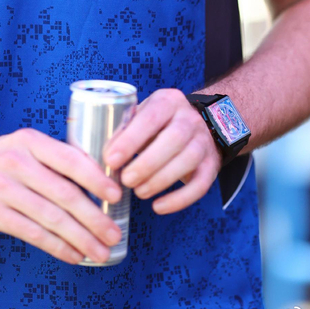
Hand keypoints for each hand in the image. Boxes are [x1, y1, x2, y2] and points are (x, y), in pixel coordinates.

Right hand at [0, 127, 122, 264]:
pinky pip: (33, 233)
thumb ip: (51, 159)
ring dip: (81, 237)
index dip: (96, 179)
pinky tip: (73, 255)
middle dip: (94, 217)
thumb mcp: (20, 147)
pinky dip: (57, 247)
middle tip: (115, 234)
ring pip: (51, 217)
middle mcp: (17, 161)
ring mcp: (3, 188)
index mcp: (29, 141)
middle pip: (64, 193)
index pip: (70, 158)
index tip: (116, 196)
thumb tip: (96, 179)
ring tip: (101, 251)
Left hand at [102, 89, 221, 214]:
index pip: (151, 117)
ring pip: (188, 161)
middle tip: (125, 180)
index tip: (110, 159)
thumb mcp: (143, 115)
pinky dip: (179, 199)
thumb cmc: (159, 122)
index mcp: (168, 101)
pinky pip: (200, 184)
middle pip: (174, 139)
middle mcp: (190, 118)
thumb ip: (125, 129)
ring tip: (139, 192)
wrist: (201, 122)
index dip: (131, 139)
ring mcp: (204, 141)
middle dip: (147, 163)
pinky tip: (158, 207)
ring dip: (161, 180)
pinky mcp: (212, 165)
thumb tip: (97, 154)